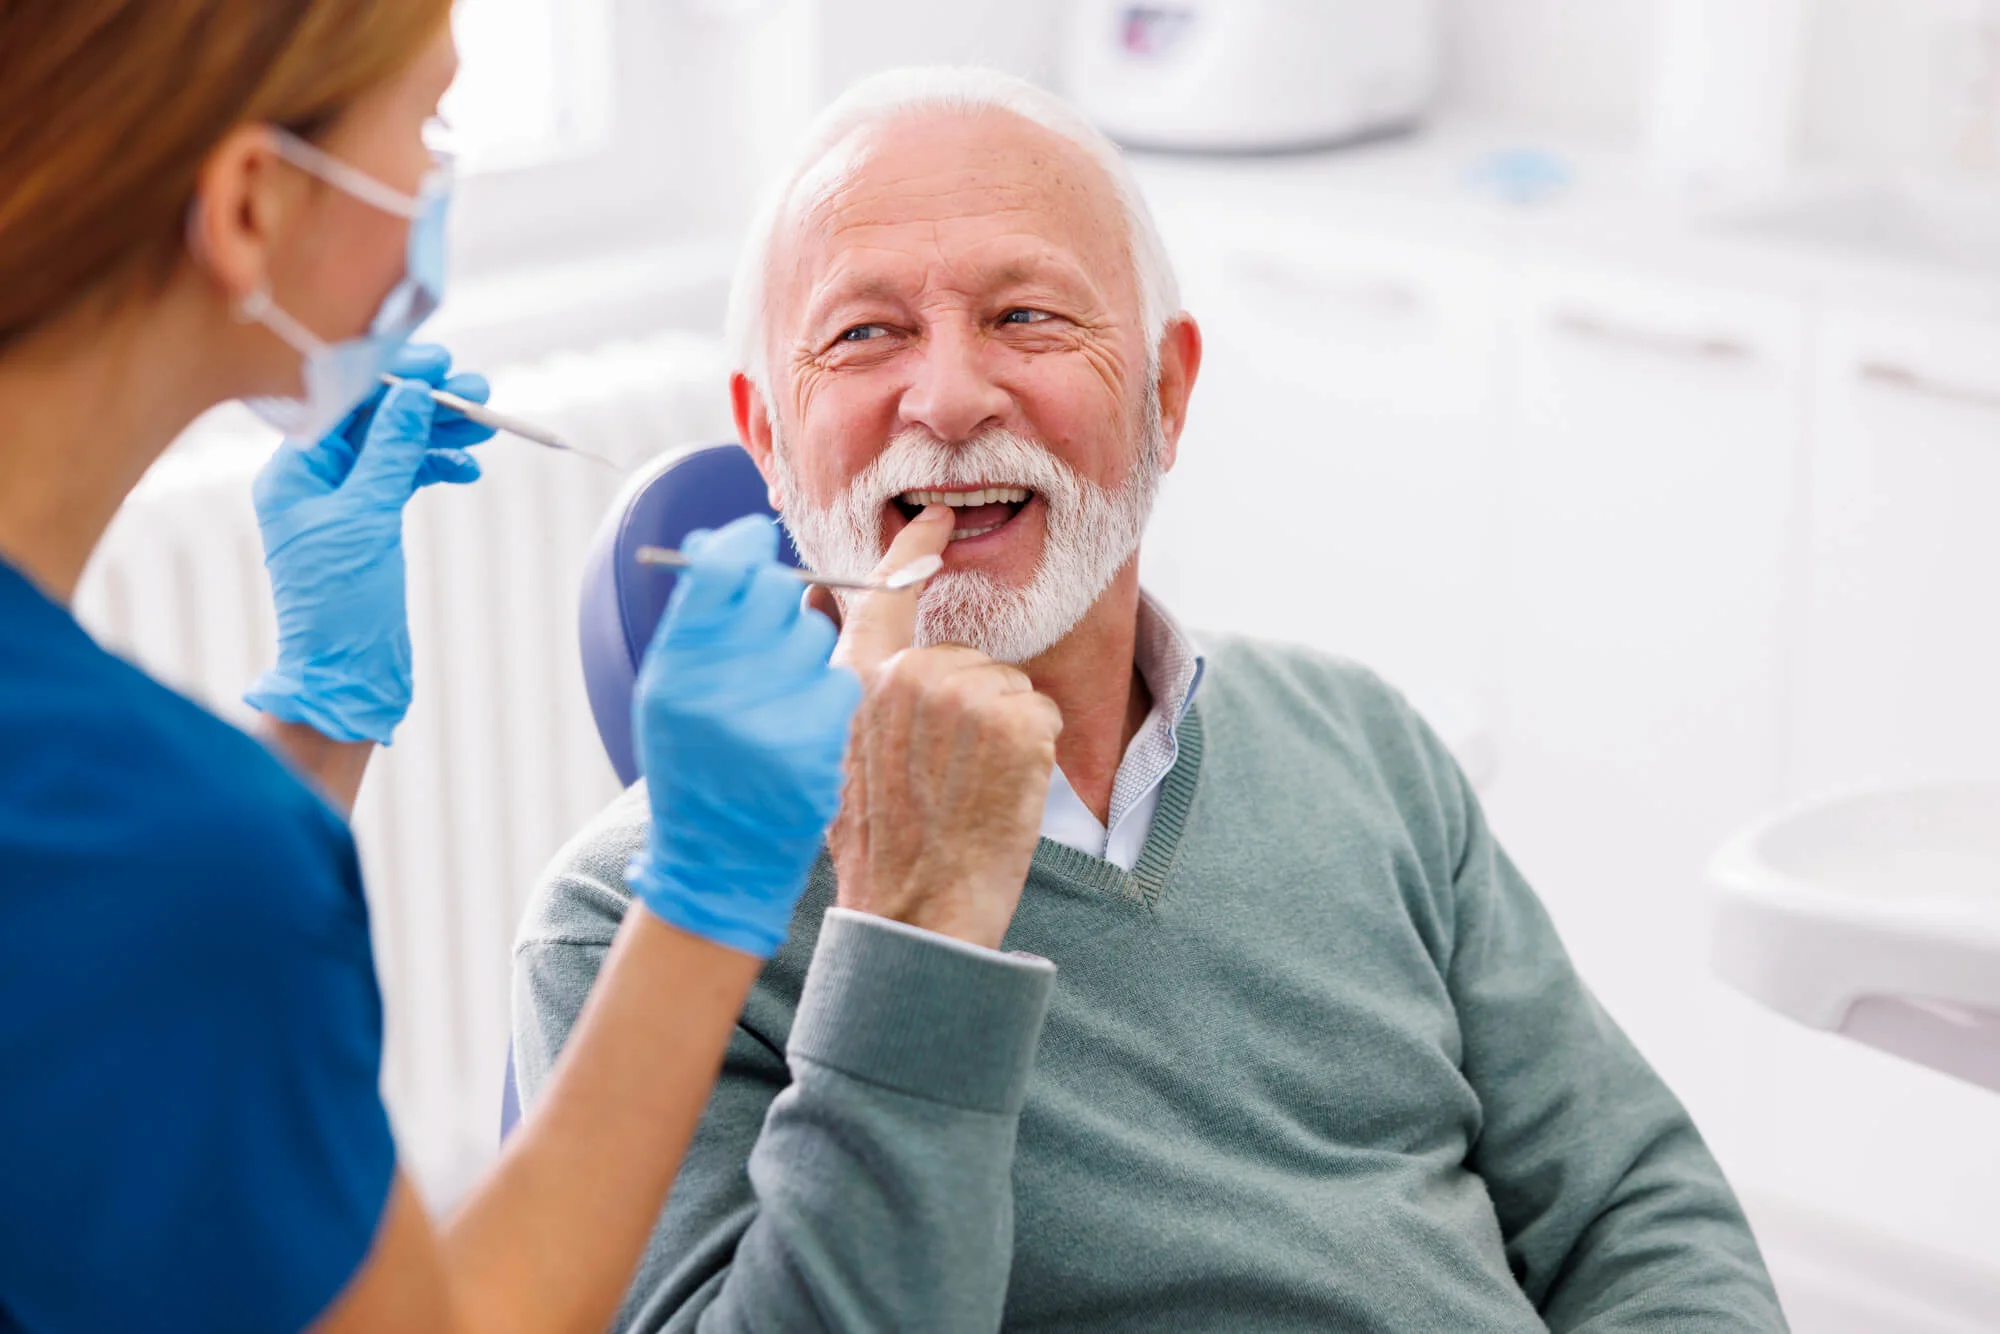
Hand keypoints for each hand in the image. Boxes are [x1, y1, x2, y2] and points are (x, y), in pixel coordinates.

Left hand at [245, 343, 494, 744]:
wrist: (346, 676)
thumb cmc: (341, 604)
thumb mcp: (367, 519)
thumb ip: (390, 453)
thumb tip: (413, 395)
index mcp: (292, 472)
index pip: (342, 402)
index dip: (391, 376)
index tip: (438, 362)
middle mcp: (311, 480)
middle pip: (373, 421)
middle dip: (425, 405)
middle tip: (477, 391)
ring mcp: (341, 502)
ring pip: (394, 448)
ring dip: (438, 434)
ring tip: (484, 427)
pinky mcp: (368, 524)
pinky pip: (402, 479)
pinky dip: (434, 469)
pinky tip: (466, 468)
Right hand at [625, 516, 861, 958]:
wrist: (718, 857)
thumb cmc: (694, 760)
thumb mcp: (669, 690)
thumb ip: (696, 619)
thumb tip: (722, 540)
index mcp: (674, 669)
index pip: (719, 570)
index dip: (742, 547)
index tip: (754, 540)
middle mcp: (719, 691)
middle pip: (777, 593)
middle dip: (778, 601)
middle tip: (767, 629)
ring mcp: (772, 719)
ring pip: (816, 634)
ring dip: (806, 650)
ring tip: (779, 689)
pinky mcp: (818, 746)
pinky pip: (842, 681)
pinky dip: (827, 693)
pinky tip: (803, 722)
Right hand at [825, 508, 1064, 949]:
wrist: (919, 911)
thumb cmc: (882, 849)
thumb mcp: (836, 764)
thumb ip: (850, 698)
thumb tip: (848, 638)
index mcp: (853, 685)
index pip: (883, 597)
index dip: (912, 552)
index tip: (937, 517)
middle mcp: (906, 678)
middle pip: (964, 658)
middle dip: (971, 705)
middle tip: (947, 776)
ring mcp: (964, 698)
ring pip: (1008, 685)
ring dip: (1004, 731)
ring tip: (968, 788)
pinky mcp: (1017, 724)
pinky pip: (1042, 713)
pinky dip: (1036, 750)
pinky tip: (1001, 792)